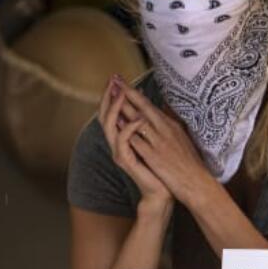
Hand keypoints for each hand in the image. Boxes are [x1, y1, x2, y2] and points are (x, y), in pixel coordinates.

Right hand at [98, 77, 171, 211]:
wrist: (162, 191)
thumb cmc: (160, 167)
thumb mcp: (154, 139)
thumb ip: (147, 123)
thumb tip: (148, 103)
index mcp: (123, 136)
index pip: (112, 111)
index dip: (112, 95)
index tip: (116, 77)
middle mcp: (118, 143)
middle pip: (105, 115)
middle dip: (109, 97)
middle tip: (113, 80)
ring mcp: (120, 152)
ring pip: (110, 126)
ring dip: (115, 108)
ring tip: (121, 94)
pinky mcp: (126, 161)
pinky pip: (123, 141)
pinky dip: (129, 128)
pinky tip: (138, 118)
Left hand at [115, 81, 216, 206]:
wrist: (196, 182)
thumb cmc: (188, 161)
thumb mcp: (181, 136)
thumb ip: (170, 121)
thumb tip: (163, 106)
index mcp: (169, 124)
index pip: (148, 104)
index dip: (133, 91)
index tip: (121, 80)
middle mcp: (165, 129)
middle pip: (143, 107)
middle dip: (126, 93)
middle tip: (114, 79)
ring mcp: (159, 142)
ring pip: (139, 120)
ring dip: (124, 107)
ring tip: (112, 95)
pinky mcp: (155, 156)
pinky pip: (138, 141)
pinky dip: (127, 131)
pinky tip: (117, 123)